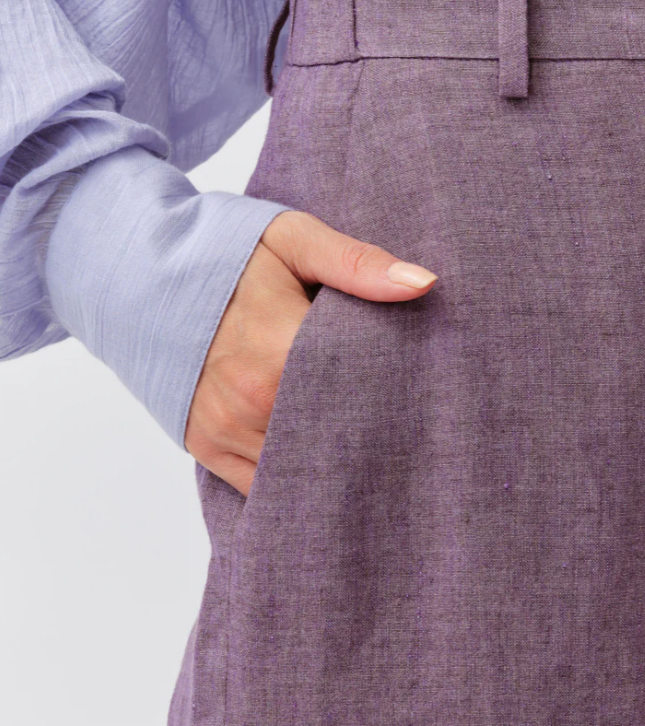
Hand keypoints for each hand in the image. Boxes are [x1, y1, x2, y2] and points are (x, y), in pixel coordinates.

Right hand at [184, 210, 437, 496]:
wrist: (139, 275)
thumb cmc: (223, 253)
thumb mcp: (292, 239)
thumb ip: (357, 264)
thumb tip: (424, 284)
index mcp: (281, 350)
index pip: (363, 393)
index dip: (398, 399)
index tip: (425, 398)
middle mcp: (254, 402)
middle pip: (337, 440)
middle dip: (374, 439)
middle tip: (413, 437)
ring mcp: (227, 430)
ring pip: (302, 471)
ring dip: (335, 465)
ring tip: (376, 456)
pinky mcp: (209, 448)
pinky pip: (264, 486)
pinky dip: (295, 479)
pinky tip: (326, 469)